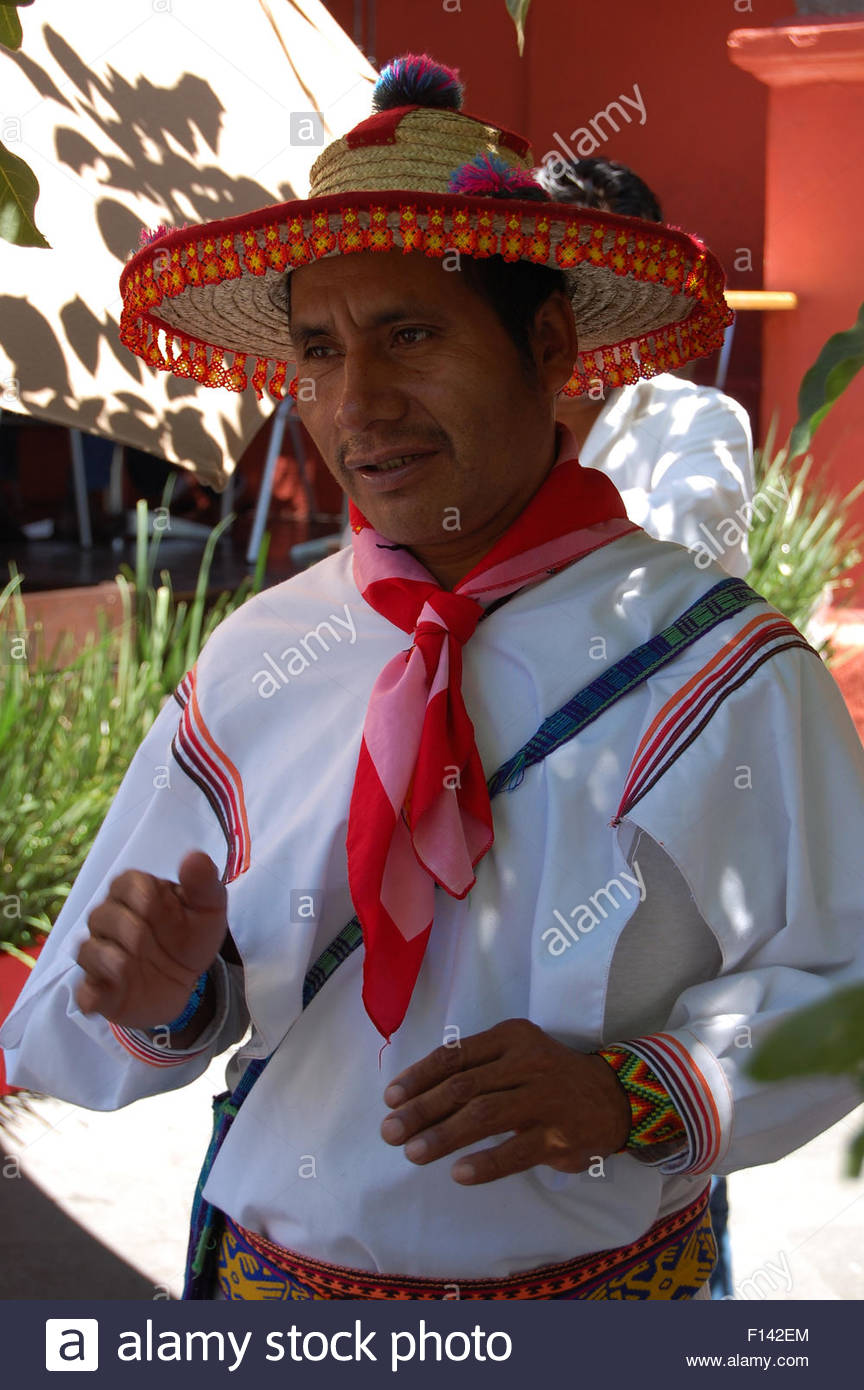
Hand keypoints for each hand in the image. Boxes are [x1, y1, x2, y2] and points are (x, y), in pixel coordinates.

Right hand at [75, 851, 228, 1028]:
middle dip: (130, 930)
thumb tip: (193, 856)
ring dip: (112, 960)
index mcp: (133, 893)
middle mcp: (110, 920)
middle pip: (102, 916)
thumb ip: (203, 882)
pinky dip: (90, 994)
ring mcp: (101, 954)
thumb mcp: (208, 909)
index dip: (146, 897)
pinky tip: (104, 995)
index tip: (172, 912)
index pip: (126, 883)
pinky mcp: (98, 988)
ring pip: (88, 950)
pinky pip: (83, 990)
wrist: (187, 980)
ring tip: (134, 967)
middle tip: (152, 944)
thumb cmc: (191, 935)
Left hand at [380, 1018, 630, 1185]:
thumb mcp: (516, 1054)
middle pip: (463, 1087)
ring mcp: (545, 1098)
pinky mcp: (560, 1135)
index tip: (390, 1098)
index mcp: (511, 1037)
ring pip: (484, 1116)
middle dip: (421, 1110)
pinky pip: (516, 1151)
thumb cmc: (549, 1076)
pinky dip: (485, 1163)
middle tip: (390, 1132)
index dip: (419, 1077)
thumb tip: (415, 1097)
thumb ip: (475, 1068)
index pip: (455, 1055)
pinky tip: (459, 1174)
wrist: (615, 1097)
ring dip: (443, 1136)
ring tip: (414, 1154)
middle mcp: (527, 1062)